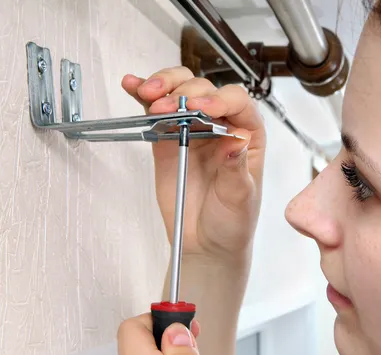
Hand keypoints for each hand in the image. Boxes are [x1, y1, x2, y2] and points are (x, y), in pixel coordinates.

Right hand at [121, 68, 265, 265]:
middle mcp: (221, 126)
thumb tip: (238, 139)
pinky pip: (155, 110)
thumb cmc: (232, 221)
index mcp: (247, 135)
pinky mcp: (168, 139)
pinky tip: (132, 86)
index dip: (219, 99)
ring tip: (147, 94)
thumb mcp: (240, 198)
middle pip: (204, 90)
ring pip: (180, 90)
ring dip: (163, 85)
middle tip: (168, 107)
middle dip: (184, 92)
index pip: (237, 102)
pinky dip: (142, 95)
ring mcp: (193, 129)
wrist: (205, 243)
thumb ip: (237, 168)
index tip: (201, 108)